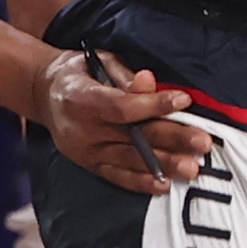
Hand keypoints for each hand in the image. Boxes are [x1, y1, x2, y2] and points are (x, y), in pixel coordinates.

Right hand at [33, 49, 210, 195]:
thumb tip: (149, 82)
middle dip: (171, 140)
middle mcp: (81, 129)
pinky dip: (141, 183)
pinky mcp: (89, 165)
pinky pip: (117, 177)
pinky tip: (164, 185)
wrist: (44, 94)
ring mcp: (85, 151)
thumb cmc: (78, 73)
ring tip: (192, 168)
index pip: (122, 106)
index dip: (155, 105)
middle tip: (202, 142)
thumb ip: (123, 75)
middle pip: (132, 137)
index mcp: (81, 98)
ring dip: (164, 165)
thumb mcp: (97, 61)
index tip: (184, 101)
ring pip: (129, 161)